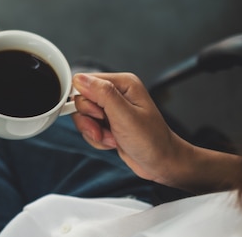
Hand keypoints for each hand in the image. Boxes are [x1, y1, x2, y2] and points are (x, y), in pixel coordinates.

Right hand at [71, 72, 189, 185]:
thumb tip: (80, 79)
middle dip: (90, 120)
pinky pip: (88, 127)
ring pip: (83, 115)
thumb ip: (102, 94)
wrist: (161, 164)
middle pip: (81, 100)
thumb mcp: (125, 116)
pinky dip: (96, 138)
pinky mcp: (107, 121)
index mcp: (122, 83)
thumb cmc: (152, 141)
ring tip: (111, 138)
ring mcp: (111, 108)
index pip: (84, 81)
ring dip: (93, 131)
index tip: (99, 115)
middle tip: (104, 130)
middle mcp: (116, 92)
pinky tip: (112, 141)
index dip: (85, 101)